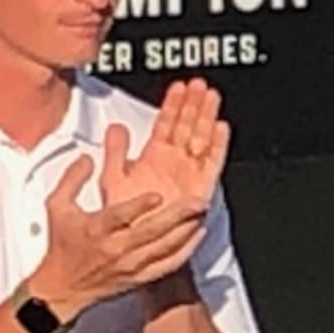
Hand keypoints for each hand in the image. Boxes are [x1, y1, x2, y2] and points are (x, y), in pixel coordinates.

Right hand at [31, 159, 206, 316]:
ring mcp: (130, 265)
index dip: (139, 206)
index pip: (119, 216)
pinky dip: (186, 250)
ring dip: (187, 230)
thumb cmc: (62, 245)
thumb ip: (72, 179)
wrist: (62, 287)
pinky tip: (197, 235)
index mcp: (95, 229)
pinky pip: (168, 264)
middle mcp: (115, 248)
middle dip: (177, 216)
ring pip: (164, 248)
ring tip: (202, 213)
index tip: (157, 195)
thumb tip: (87, 158)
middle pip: (151, 232)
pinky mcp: (139, 278)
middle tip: (198, 201)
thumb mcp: (57, 207)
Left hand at [101, 80, 229, 222]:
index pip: (166, 124)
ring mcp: (187, 175)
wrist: (130, 248)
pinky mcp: (199, 190)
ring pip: (200, 139)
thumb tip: (116, 128)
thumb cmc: (120, 221)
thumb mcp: (112, 180)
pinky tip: (220, 128)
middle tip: (200, 84)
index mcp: (153, 159)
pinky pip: (211, 164)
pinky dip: (217, 146)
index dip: (173, 105)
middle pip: (187, 127)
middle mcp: (173, 165)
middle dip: (194, 105)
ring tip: (211, 96)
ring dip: (206, 117)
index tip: (180, 86)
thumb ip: (115, 153)